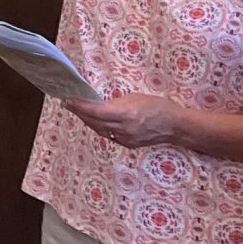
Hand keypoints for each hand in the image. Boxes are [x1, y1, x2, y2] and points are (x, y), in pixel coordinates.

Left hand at [65, 92, 182, 148]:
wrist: (174, 126)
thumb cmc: (156, 106)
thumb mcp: (134, 98)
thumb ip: (115, 103)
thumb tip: (98, 105)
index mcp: (126, 114)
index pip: (96, 111)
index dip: (80, 106)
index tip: (68, 100)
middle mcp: (124, 129)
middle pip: (94, 122)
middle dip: (80, 112)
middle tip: (68, 103)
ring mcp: (126, 139)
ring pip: (100, 130)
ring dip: (88, 120)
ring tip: (78, 110)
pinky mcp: (128, 145)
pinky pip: (109, 135)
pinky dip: (100, 127)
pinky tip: (94, 120)